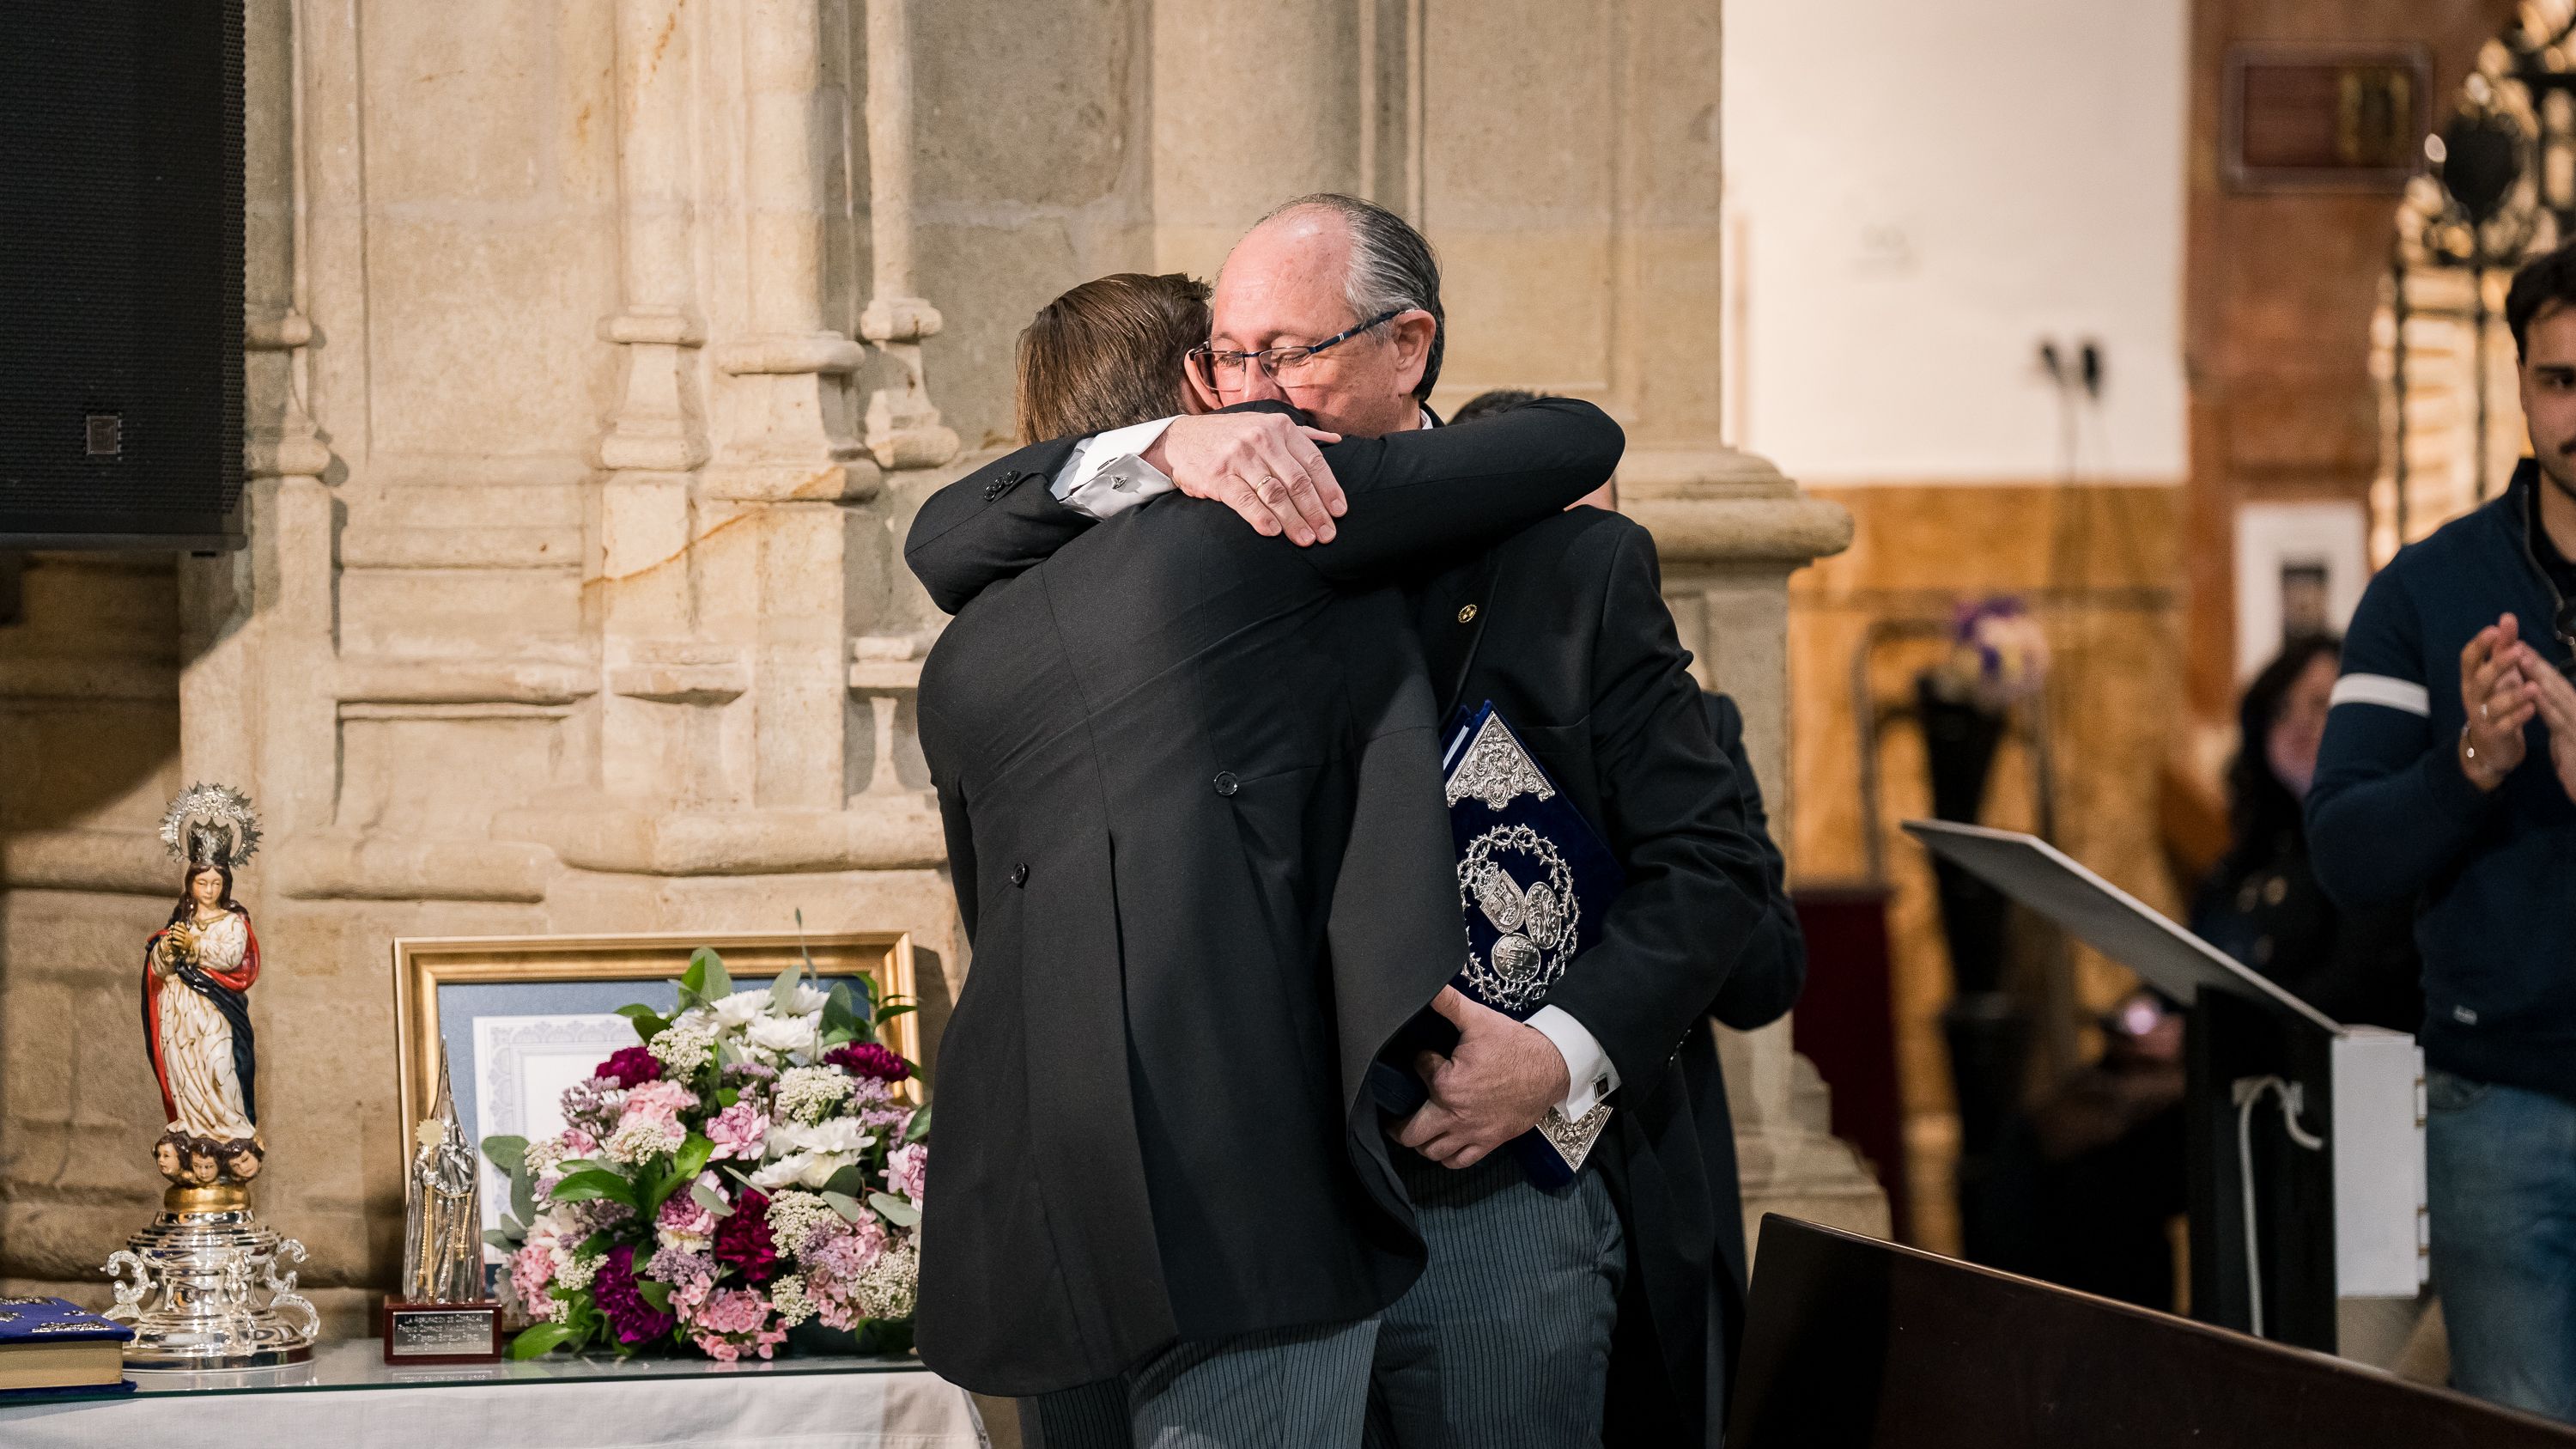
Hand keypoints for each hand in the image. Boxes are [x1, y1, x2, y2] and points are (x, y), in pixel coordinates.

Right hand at [1142, 412, 1344, 544]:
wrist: (1180, 438)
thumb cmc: (1231, 436)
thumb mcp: (1266, 424)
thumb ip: (1301, 434)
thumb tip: (1336, 439)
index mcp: (1279, 427)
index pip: (1313, 462)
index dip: (1329, 489)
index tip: (1339, 513)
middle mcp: (1262, 439)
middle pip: (1297, 481)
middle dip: (1315, 511)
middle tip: (1327, 535)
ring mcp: (1239, 457)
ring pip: (1274, 493)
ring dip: (1293, 520)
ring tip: (1306, 540)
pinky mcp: (1218, 475)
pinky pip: (1244, 500)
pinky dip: (1260, 517)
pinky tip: (1274, 532)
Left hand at [1393, 987, 1570, 1169]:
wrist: (1551, 1068)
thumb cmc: (1515, 1046)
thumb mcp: (1478, 1019)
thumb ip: (1448, 1003)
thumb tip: (1427, 985)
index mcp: (1447, 1084)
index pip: (1418, 1072)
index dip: (1419, 1062)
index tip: (1426, 1057)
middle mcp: (1455, 1114)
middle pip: (1412, 1132)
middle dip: (1398, 1126)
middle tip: (1393, 1118)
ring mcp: (1472, 1132)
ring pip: (1433, 1151)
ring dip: (1420, 1143)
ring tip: (1415, 1131)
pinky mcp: (1489, 1141)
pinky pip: (1459, 1161)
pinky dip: (1446, 1157)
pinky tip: (1442, 1147)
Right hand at [2459, 615, 2537, 790]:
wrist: (2490, 745)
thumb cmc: (2496, 700)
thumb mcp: (2499, 673)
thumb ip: (2503, 647)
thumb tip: (2507, 617)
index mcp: (2472, 679)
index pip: (2468, 659)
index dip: (2480, 644)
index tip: (2494, 629)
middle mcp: (2473, 696)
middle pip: (2480, 679)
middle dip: (2497, 665)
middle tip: (2516, 652)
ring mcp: (2482, 716)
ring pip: (2494, 705)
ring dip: (2513, 695)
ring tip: (2533, 687)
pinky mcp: (2494, 734)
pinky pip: (2505, 726)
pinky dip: (2518, 717)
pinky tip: (2532, 710)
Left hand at [2514, 641, 2575, 802]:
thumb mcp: (2566, 741)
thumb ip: (2559, 721)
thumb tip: (2543, 701)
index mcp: (2574, 711)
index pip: (2555, 687)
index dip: (2537, 667)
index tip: (2518, 647)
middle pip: (2558, 685)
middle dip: (2537, 663)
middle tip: (2516, 640)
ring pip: (2561, 696)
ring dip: (2540, 676)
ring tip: (2521, 655)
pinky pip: (2561, 720)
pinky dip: (2548, 704)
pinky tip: (2534, 691)